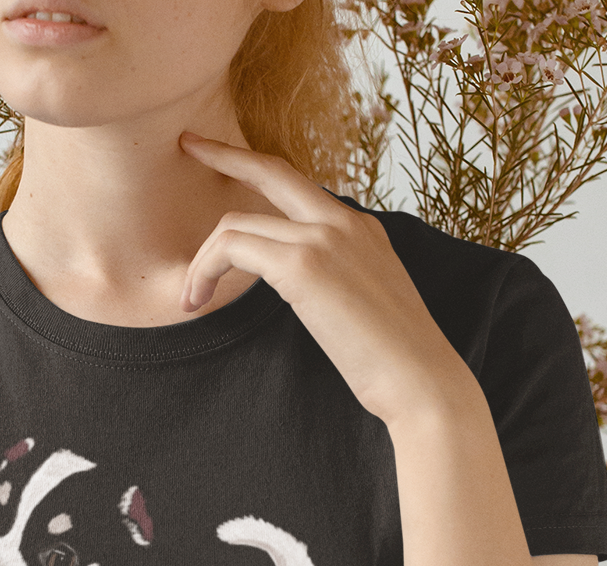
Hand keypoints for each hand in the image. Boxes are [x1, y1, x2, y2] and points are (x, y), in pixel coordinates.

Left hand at [178, 131, 474, 425]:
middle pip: (270, 172)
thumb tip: (303, 292)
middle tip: (187, 145)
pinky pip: (232, 249)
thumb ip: (334, 281)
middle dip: (223, 153)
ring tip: (190, 299)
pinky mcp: (303, 264)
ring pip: (236, 225)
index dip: (257, 165)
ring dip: (201, 262)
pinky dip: (204, 271)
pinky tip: (197, 300)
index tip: (221, 155)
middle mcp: (344, 222)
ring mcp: (324, 238)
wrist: (420, 380)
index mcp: (361, 229)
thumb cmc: (392, 360)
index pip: (299, 185)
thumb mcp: (365, 304)